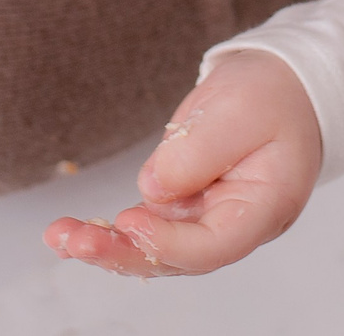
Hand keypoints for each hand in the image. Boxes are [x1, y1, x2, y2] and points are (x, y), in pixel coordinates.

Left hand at [43, 50, 322, 277]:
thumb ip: (198, 151)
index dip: (168, 242)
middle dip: (122, 252)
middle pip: (177, 257)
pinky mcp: (186, 205)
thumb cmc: (272, 95)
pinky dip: (112, 230)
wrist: (283, 85)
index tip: (129, 221)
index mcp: (263, 208)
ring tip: (60, 235)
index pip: (213, 245)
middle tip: (74, 241)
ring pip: (155, 247)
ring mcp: (208, 218)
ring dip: (108, 244)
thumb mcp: (240, 109)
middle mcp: (234, 224)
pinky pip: (147, 226)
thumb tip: (153, 189)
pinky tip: (73, 231)